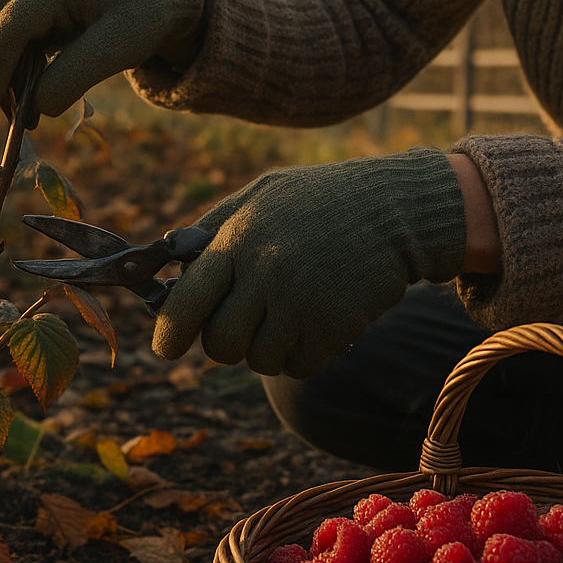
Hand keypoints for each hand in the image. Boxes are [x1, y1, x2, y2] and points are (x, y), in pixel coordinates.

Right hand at [0, 0, 204, 118]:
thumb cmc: (147, 12)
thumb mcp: (120, 47)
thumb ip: (74, 76)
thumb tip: (35, 107)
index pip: (7, 28)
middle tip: (17, 121)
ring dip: (3, 76)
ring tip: (30, 116)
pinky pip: (9, 35)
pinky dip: (14, 67)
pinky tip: (32, 96)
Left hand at [152, 149, 467, 376]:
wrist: (396, 209)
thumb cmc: (318, 201)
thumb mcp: (259, 196)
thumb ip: (211, 231)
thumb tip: (166, 272)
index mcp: (238, 238)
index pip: (184, 304)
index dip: (168, 334)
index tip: (167, 348)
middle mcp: (264, 272)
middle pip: (220, 345)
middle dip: (227, 342)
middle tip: (247, 323)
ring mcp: (301, 302)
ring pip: (259, 360)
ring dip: (270, 346)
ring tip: (291, 311)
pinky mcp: (334, 326)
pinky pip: (299, 365)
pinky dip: (304, 352)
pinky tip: (319, 319)